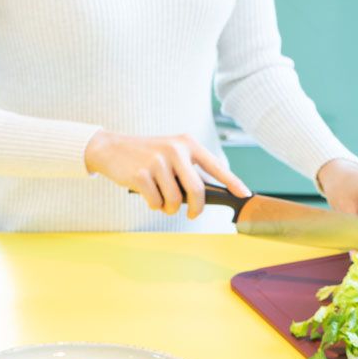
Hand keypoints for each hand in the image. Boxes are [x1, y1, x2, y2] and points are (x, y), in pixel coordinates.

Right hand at [84, 131, 250, 218]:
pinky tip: (146, 194)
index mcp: (188, 144)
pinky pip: (156, 202)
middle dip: (196, 209)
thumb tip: (206, 198)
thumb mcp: (171, 154)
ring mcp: (158, 161)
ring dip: (169, 208)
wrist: (111, 149)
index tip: (246, 195)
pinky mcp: (141, 174)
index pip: (216, 166)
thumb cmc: (147, 156)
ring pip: (175, 201)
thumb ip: (189, 170)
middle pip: (197, 191)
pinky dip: (153, 205)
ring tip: (160, 199)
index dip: (233, 182)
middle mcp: (175, 149)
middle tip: (191, 214)